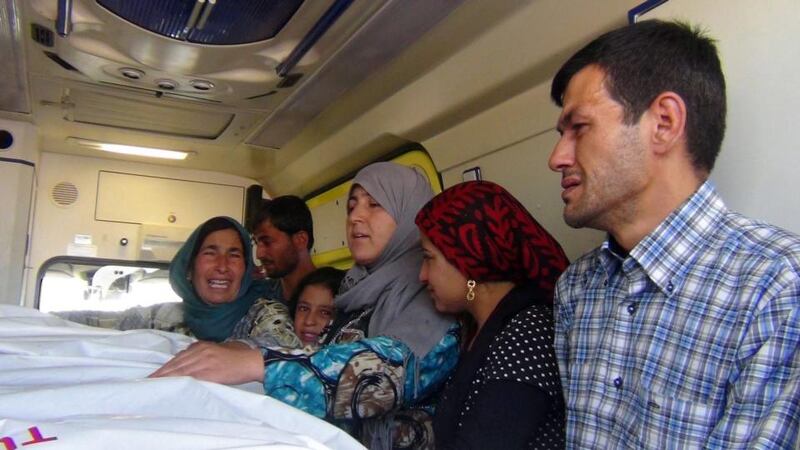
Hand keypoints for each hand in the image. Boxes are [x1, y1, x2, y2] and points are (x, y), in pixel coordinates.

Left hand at [149, 341, 264, 384]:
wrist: (252, 361)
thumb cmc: (239, 355)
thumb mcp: (220, 347)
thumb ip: (205, 349)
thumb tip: (193, 353)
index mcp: (203, 345)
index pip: (179, 357)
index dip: (166, 366)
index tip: (156, 373)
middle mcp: (201, 352)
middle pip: (176, 364)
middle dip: (161, 373)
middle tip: (148, 380)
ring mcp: (204, 362)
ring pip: (180, 371)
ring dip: (166, 378)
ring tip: (154, 384)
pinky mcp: (209, 372)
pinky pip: (189, 378)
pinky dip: (178, 382)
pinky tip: (170, 386)